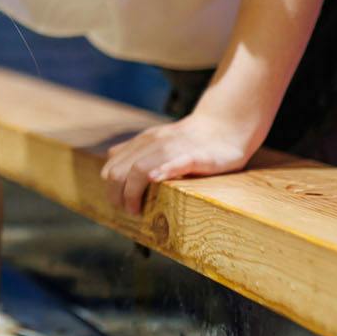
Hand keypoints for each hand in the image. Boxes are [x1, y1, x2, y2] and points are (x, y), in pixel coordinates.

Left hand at [101, 112, 258, 214]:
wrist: (225, 125)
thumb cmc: (190, 140)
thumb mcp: (157, 143)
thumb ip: (137, 154)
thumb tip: (112, 173)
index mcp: (143, 142)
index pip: (112, 166)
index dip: (111, 188)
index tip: (119, 203)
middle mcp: (153, 144)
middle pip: (120, 171)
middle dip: (118, 195)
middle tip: (128, 210)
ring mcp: (174, 148)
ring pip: (139, 168)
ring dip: (132, 192)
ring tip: (136, 209)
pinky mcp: (196, 156)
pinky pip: (176, 163)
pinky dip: (162, 171)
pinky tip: (155, 180)